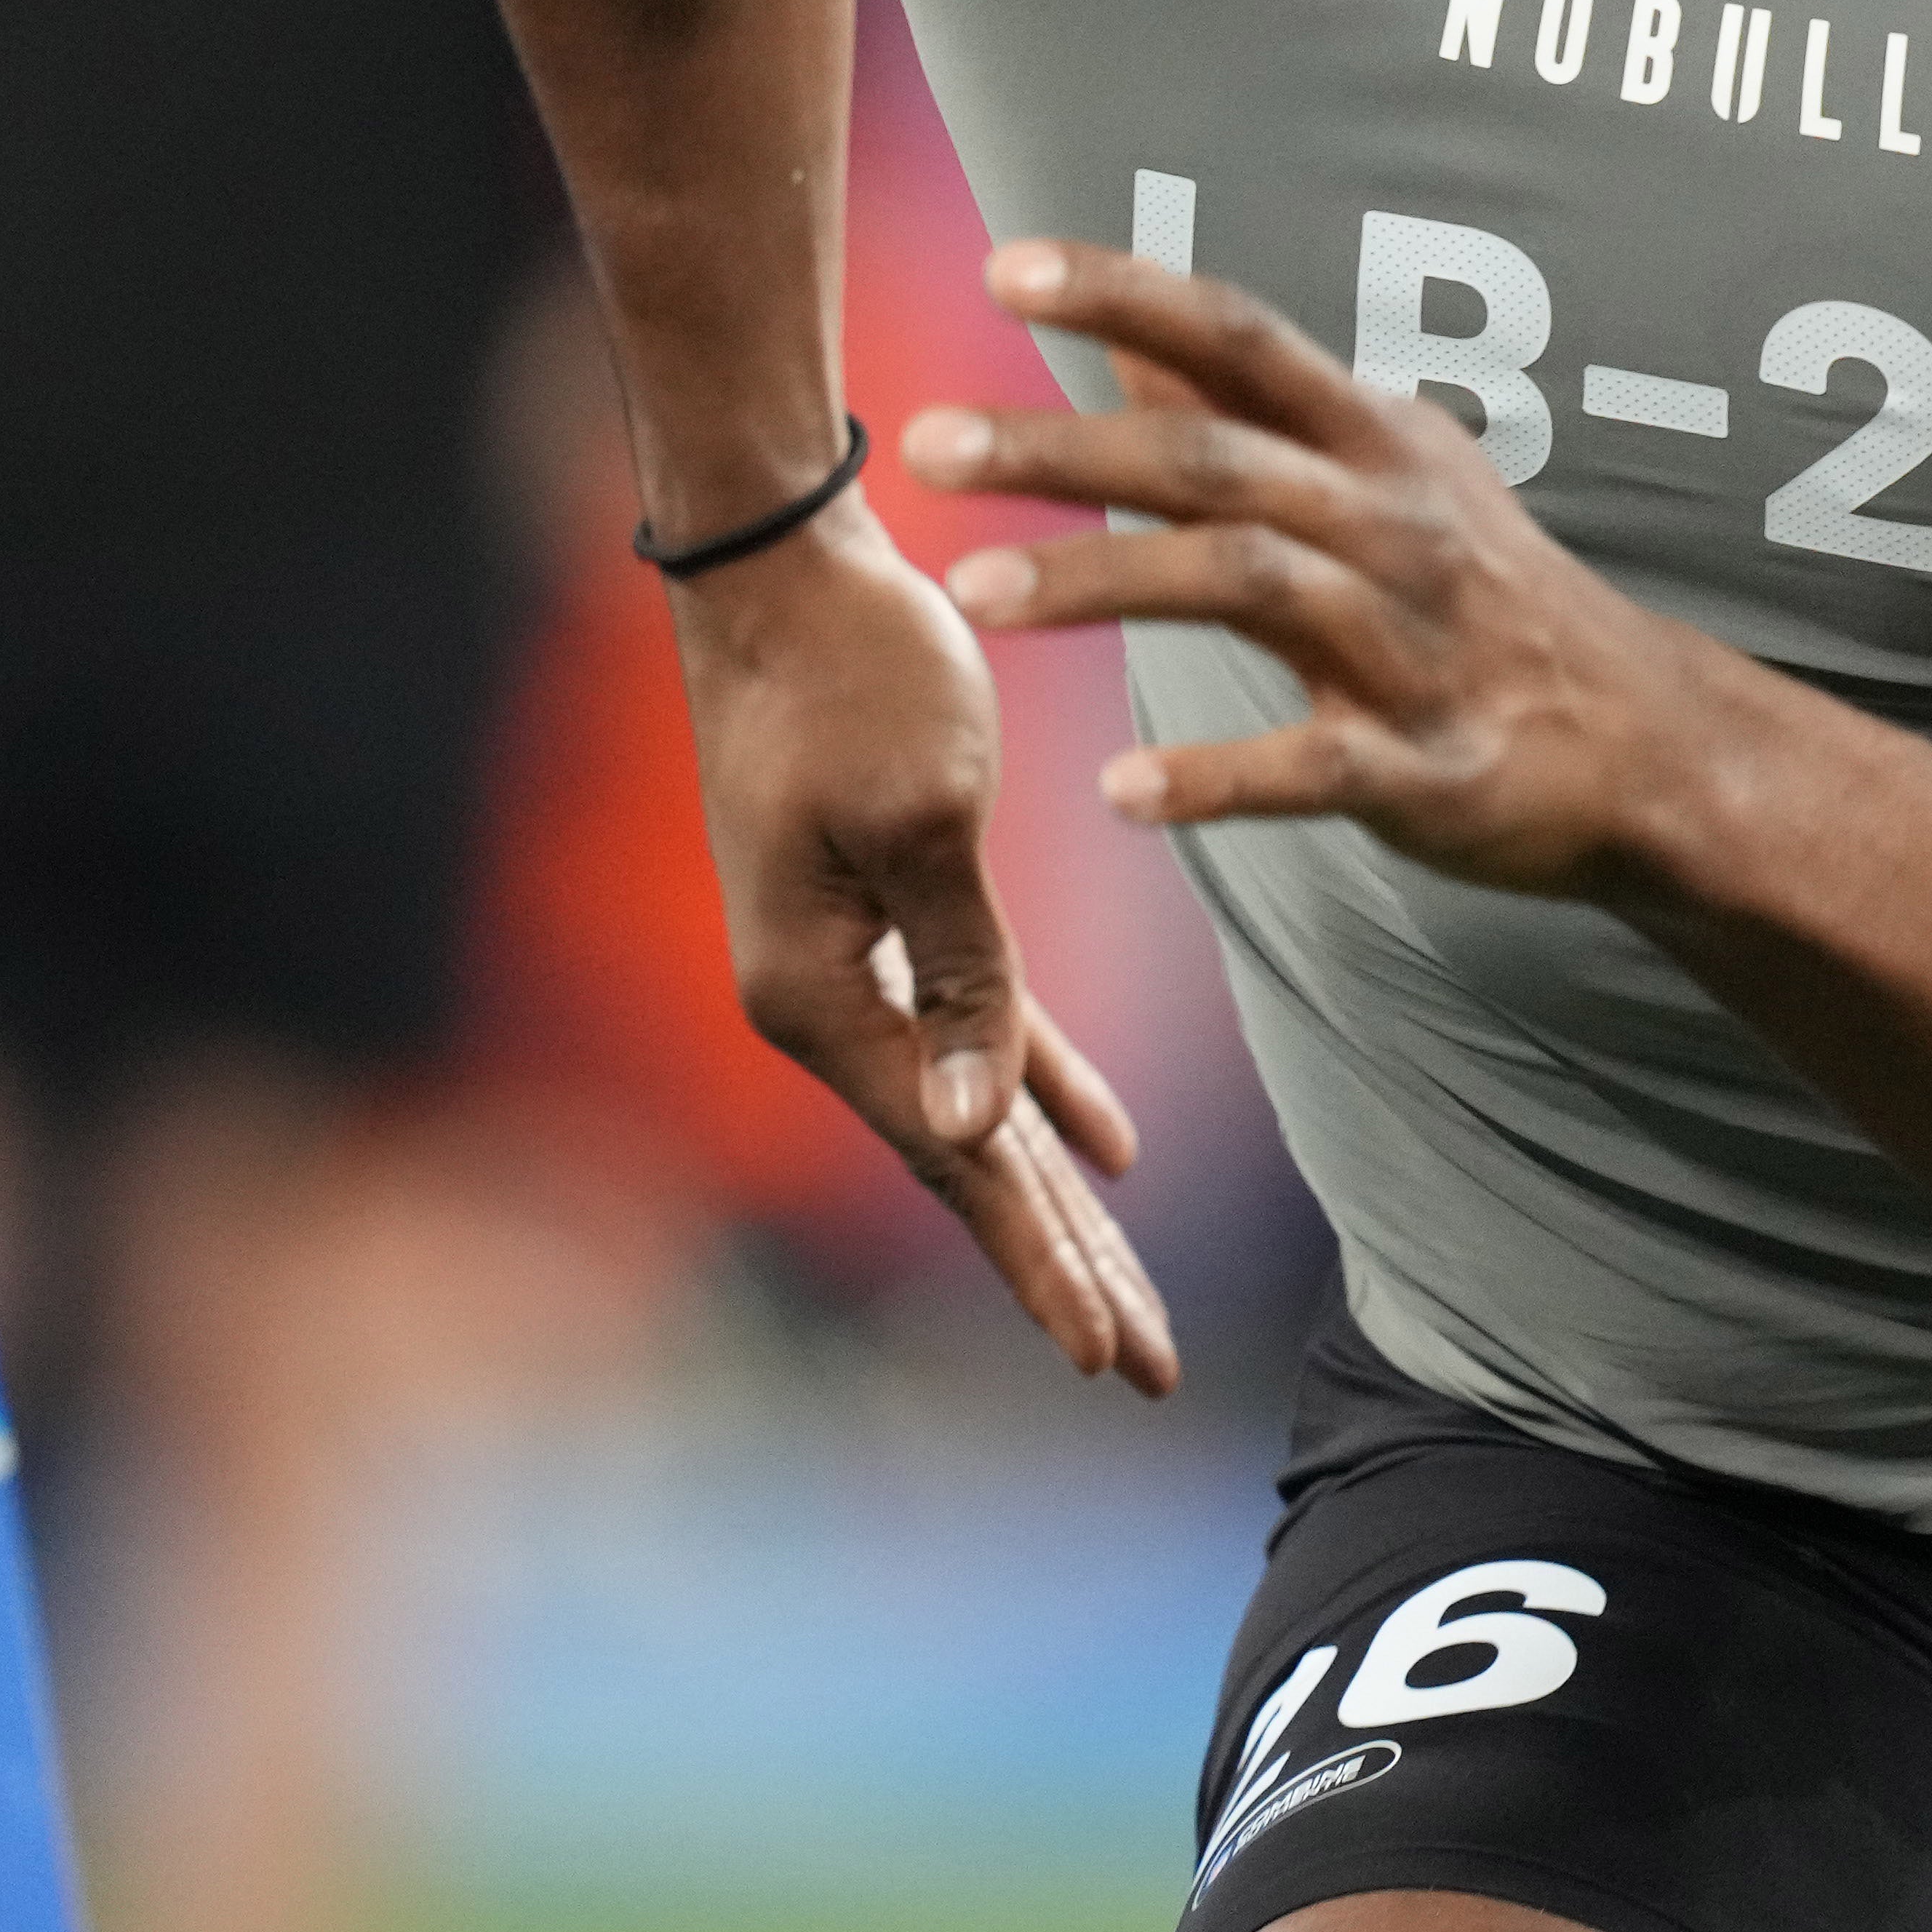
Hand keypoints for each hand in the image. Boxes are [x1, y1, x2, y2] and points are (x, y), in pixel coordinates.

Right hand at [672, 499, 1174, 1392]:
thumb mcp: (929, 816)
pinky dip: (1043, 1088)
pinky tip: (1107, 1151)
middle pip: (967, 1165)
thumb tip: (976, 1131)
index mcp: (821, 997)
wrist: (780, 560)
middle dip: (1062, 1268)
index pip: (958, 1162)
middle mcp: (822, 1002)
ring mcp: (847, 961)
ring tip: (1127, 1302)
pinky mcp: (881, 909)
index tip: (1112, 1356)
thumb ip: (965, 975)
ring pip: (978, 1111)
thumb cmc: (855, 667)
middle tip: (1151, 1371)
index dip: (1041, 1263)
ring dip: (1058, 1201)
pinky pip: (975, 1030)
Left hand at [906, 240, 1753, 909]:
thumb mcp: (1386, 473)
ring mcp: (1414, 643)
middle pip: (1213, 458)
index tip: (1002, 267)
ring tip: (972, 592)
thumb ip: (1254, 410)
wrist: (1647, 746)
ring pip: (1246, 585)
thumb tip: (1125, 332)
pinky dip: (1214, 778)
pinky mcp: (1429, 767)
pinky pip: (1311, 765)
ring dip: (1104, 579)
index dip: (1126, 291)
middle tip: (927, 441)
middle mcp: (1391, 521)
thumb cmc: (1485, 596)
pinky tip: (1117, 790)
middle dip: (1065, 445)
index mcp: (1374, 441)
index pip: (1239, 338)